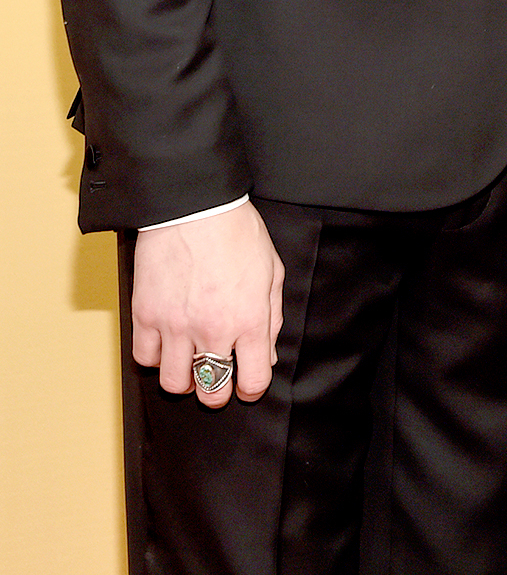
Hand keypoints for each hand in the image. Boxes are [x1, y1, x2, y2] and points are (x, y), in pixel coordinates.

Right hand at [131, 204, 284, 407]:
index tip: (248, 384)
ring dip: (184, 379)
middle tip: (217, 379)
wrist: (195, 204)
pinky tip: (166, 342)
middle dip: (217, 391)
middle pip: (211, 391)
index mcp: (249, 319)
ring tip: (190, 361)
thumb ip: (272, 317)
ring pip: (174, 384)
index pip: (253, 380)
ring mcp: (176, 325)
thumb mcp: (272, 270)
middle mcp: (213, 329)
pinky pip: (145, 358)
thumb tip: (267, 355)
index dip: (252, 388)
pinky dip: (155, 356)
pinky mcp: (146, 315)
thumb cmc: (236, 231)